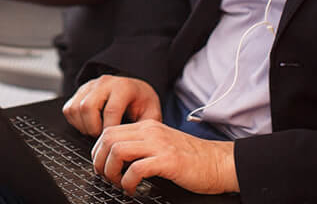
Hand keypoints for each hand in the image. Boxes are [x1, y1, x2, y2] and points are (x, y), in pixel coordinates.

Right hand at [63, 75, 161, 136]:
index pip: (111, 110)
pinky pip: (69, 109)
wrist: (135, 89)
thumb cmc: (141, 104)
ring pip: (76, 108)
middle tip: (103, 137)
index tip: (113, 142)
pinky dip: (76, 122)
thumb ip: (146, 128)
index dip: (109, 131)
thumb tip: (136, 146)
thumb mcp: (151, 113)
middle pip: (87, 107)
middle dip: (93, 128)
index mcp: (123, 87)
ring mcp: (91, 85)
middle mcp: (105, 83)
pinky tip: (90, 125)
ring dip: (83, 126)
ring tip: (97, 132)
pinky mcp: (80, 91)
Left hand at [91, 120, 238, 194]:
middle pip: (109, 138)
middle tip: (107, 176)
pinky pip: (136, 169)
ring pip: (118, 150)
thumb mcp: (162, 143)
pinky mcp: (168, 161)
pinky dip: (128, 182)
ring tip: (119, 183)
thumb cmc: (191, 157)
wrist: (217, 162)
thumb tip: (117, 157)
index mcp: (148, 127)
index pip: (110, 131)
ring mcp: (159, 145)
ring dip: (111, 171)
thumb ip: (143, 145)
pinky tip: (133, 189)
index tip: (102, 166)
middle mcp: (151, 132)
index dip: (98, 151)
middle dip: (100, 161)